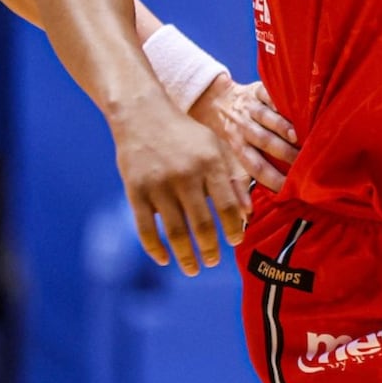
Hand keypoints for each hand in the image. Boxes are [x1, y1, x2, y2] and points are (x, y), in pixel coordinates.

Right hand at [114, 98, 250, 275]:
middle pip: (202, 225)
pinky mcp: (135, 191)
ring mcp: (158, 185)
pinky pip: (146, 229)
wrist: (142, 114)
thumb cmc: (185, 134)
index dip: (233, 229)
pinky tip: (165, 260)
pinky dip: (156, 249)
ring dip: (186, 257)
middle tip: (214, 261)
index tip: (235, 240)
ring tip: (193, 269)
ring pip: (175, 232)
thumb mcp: (214, 147)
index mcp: (209, 164)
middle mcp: (185, 175)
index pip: (227, 206)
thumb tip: (246, 214)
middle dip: (210, 249)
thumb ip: (232, 179)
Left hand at [186, 77, 299, 192]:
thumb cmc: (232, 136)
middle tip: (303, 162)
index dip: (271, 178)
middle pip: (263, 141)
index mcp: (238, 146)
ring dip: (282, 127)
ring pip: (266, 117)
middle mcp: (243, 127)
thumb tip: (247, 215)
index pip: (255, 165)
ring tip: (299, 137)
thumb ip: (238, 186)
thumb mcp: (230, 159)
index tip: (290, 188)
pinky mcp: (256, 89)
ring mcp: (250, 107)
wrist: (218, 101)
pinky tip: (297, 107)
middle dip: (283, 152)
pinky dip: (281, 100)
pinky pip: (268, 94)